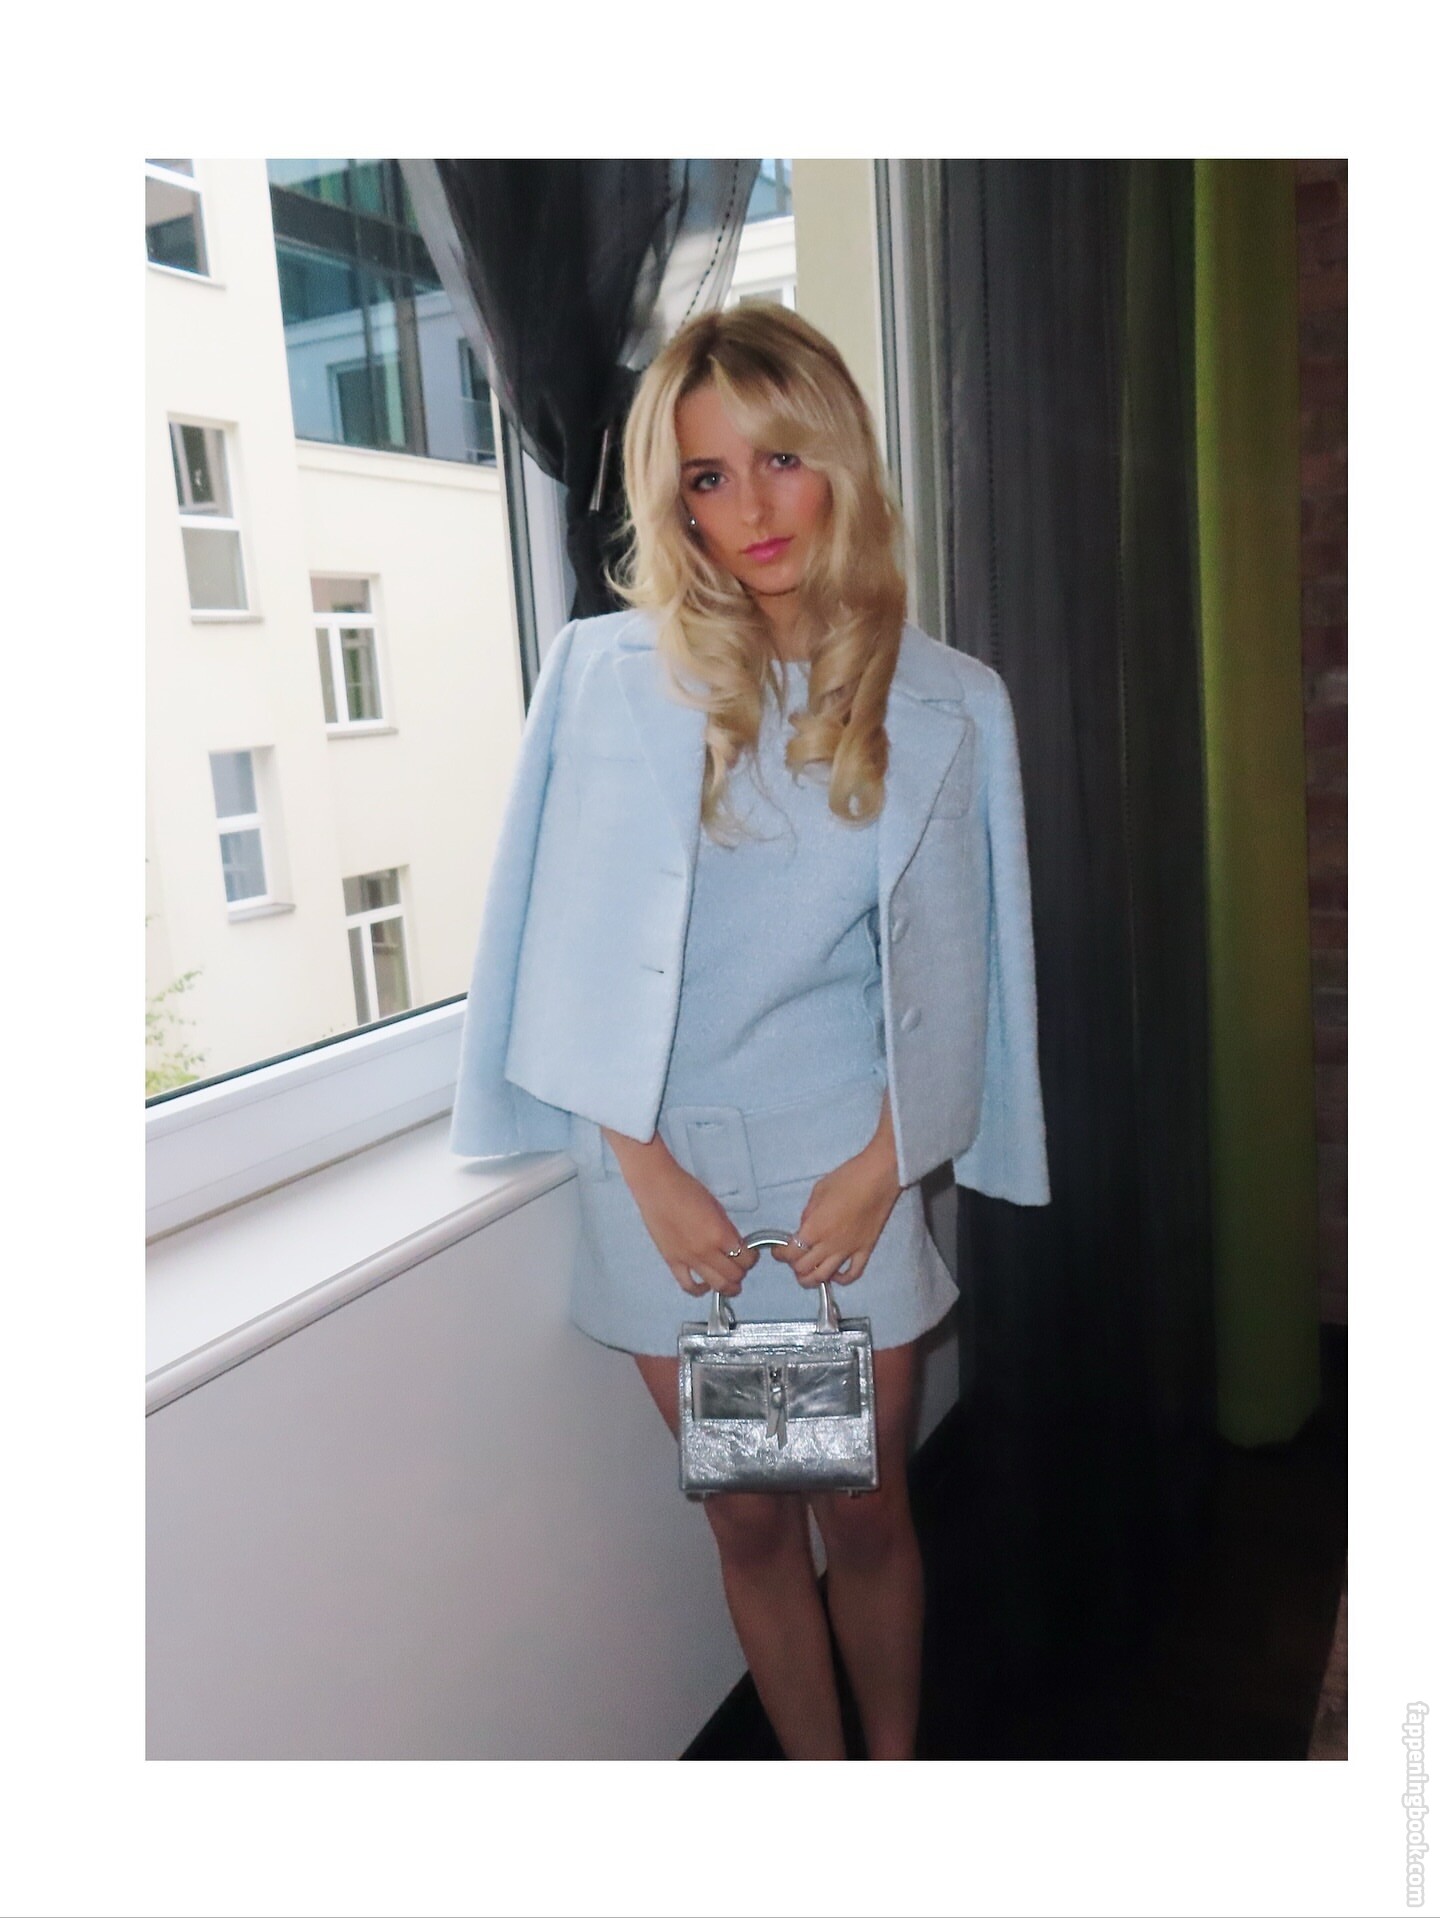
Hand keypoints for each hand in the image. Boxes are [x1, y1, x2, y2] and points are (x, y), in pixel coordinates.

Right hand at [608, 1138, 760, 1298]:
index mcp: (721, 1234)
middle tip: (741, 1268)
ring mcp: (689, 1259)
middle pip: (734, 1276)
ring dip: (728, 1287)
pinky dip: (700, 1290)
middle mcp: (706, 1251)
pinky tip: (705, 1285)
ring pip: (716, 1286)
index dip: (752, 1259)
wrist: (657, 1188)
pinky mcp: (673, 1262)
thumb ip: (728, 1230)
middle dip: (742, 1273)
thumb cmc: (686, 1190)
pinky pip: (688, 1286)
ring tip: (730, 1284)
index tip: (750, 1256)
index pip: (746, 1259)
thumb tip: (736, 1245)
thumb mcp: (717, 1208)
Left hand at [770, 1139, 902, 1288]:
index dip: (780, 1254)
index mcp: (814, 1228)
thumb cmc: (847, 1178)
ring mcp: (848, 1250)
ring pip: (825, 1277)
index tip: (778, 1251)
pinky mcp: (865, 1251)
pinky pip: (853, 1274)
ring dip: (812, 1279)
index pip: (791, 1253)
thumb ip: (808, 1213)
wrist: (879, 1177)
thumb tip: (804, 1227)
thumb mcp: (818, 1191)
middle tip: (793, 1258)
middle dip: (794, 1266)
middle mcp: (829, 1244)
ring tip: (808, 1274)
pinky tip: (836, 1275)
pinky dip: (842, 1279)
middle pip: (804, 1268)